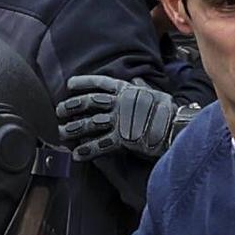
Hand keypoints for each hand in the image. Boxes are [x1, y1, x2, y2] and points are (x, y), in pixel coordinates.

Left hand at [56, 74, 193, 161]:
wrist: (175, 127)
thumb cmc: (167, 111)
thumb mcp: (155, 93)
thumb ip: (142, 87)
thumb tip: (137, 80)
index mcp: (126, 91)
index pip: (101, 84)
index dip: (84, 82)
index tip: (70, 84)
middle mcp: (119, 104)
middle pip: (90, 103)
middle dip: (73, 106)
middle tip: (59, 110)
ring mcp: (119, 121)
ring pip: (91, 123)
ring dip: (74, 128)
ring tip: (62, 133)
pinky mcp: (122, 138)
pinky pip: (101, 144)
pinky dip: (88, 150)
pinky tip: (77, 154)